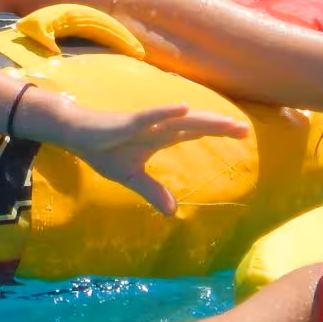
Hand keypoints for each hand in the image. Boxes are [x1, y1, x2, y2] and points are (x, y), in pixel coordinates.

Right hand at [45, 102, 249, 215]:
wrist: (77, 134)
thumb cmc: (104, 149)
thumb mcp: (131, 178)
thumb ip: (153, 192)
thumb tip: (173, 213)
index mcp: (161, 137)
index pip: (195, 132)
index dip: (218, 132)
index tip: (243, 134)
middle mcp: (159, 127)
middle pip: (195, 125)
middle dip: (220, 126)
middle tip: (246, 129)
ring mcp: (145, 123)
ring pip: (179, 120)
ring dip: (203, 120)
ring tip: (226, 121)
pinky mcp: (128, 122)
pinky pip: (150, 116)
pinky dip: (166, 111)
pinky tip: (184, 108)